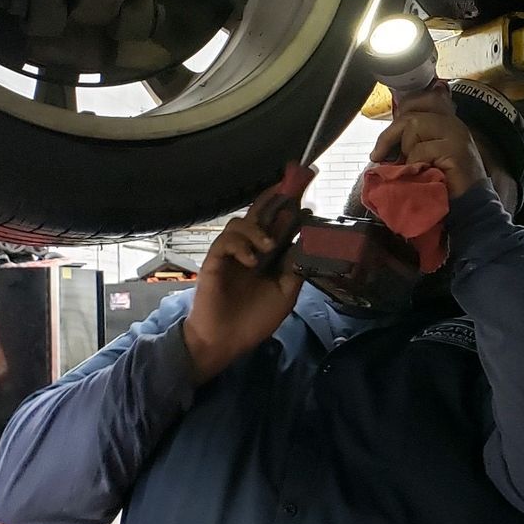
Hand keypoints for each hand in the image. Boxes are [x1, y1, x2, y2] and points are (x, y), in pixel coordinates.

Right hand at [181, 172, 304, 383]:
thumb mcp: (285, 295)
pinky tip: (251, 261)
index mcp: (268, 256)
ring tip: (269, 246)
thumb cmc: (254, 320)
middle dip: (274, 198)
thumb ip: (295, 269)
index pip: (280, 225)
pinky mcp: (215, 261)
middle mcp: (250, 249)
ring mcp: (232, 254)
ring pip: (241, 223)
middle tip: (290, 183)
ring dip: (258, 229)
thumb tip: (308, 243)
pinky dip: (241, 246)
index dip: (291, 209)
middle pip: (260, 214)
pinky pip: (226, 241)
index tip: (307, 196)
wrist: (226, 341)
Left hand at [369, 82, 487, 195]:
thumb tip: (384, 144)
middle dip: (389, 136)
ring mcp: (455, 134)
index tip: (386, 139)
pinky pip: (421, 149)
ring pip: (414, 125)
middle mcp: (452, 123)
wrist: (470, 205)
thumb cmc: (445, 183)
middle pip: (410, 114)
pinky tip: (423, 174)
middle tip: (378, 156)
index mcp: (446, 122)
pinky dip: (415, 164)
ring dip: (406, 150)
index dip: (399, 114)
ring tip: (413, 167)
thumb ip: (413, 142)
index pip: (420, 100)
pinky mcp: (455, 149)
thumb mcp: (425, 157)